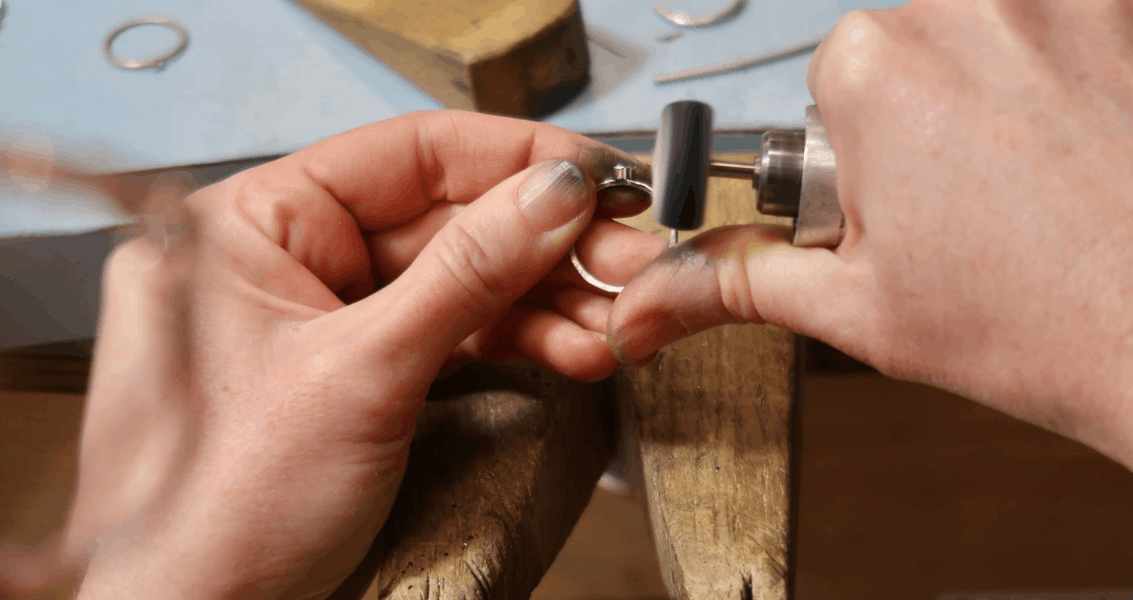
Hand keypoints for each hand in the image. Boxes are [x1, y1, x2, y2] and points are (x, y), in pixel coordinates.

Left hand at [64, 111, 660, 598]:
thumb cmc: (224, 511)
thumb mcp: (362, 374)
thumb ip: (468, 273)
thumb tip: (552, 193)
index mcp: (250, 223)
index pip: (404, 154)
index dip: (511, 157)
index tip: (593, 171)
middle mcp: (290, 257)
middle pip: (447, 219)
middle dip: (546, 242)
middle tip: (625, 253)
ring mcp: (333, 316)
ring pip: (463, 281)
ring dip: (547, 300)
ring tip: (614, 319)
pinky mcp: (368, 369)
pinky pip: (456, 334)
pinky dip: (519, 342)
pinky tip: (575, 348)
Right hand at [607, 0, 1132, 467]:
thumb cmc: (1040, 327)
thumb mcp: (856, 309)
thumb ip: (739, 280)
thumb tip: (655, 291)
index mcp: (875, 71)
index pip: (836, 78)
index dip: (865, 150)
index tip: (902, 197)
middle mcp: (966, 7)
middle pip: (916, 46)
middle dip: (928, 115)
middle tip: (971, 202)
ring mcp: (1065, 0)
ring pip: (997, 32)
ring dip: (1004, 90)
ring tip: (1037, 182)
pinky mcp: (1132, 13)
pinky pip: (1079, 28)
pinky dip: (1082, 79)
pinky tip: (1090, 152)